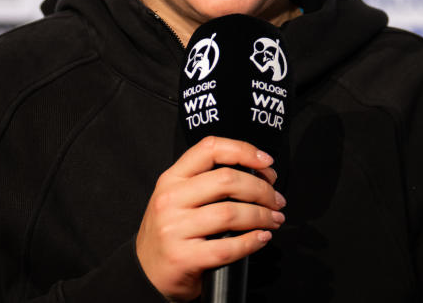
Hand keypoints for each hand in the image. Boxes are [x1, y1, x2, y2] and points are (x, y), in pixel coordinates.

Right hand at [136, 136, 286, 300]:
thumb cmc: (169, 232)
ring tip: (273, 220)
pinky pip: (227, 247)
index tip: (266, 162)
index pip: (210, 149)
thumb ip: (206, 182)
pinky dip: (251, 242)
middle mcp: (170, 199)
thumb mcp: (177, 197)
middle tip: (276, 200)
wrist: (145, 273)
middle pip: (227, 180)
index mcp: (172, 178)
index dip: (243, 150)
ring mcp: (174, 228)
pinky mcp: (183, 257)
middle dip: (261, 190)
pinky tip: (261, 238)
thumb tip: (257, 174)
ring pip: (231, 213)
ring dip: (262, 216)